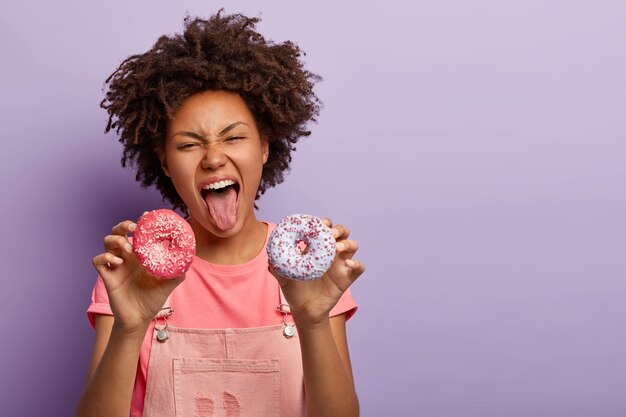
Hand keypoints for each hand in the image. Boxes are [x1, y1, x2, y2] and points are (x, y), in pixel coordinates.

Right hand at [92, 215, 184, 334]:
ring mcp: (116, 266)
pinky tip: (118, 263)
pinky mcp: (107, 277)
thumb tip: (188, 261)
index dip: (141, 222)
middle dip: (123, 225)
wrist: (139, 319)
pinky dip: (105, 257)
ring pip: (107, 242)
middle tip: (133, 228)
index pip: (137, 233)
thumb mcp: (169, 284)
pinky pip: (98, 261)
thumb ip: (178, 273)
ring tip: (128, 249)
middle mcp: (127, 257)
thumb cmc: (153, 300)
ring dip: (116, 240)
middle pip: (118, 232)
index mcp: (141, 255)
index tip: (147, 215)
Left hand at [269, 218, 364, 324]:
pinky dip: (357, 264)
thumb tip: (270, 256)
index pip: (325, 228)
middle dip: (338, 229)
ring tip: (336, 248)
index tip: (320, 223)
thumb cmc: (294, 290)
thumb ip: (276, 265)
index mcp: (317, 247)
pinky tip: (349, 264)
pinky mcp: (347, 277)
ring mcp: (341, 264)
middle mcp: (331, 253)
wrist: (304, 310)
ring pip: (353, 245)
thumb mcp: (283, 276)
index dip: (325, 222)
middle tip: (330, 234)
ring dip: (347, 243)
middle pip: (342, 232)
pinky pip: (359, 268)